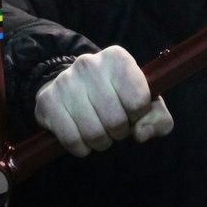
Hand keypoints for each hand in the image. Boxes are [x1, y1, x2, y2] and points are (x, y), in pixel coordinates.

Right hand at [33, 45, 173, 156]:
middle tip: (113, 125)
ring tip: (99, 131)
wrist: (71, 88)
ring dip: (100, 142)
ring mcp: (66, 81)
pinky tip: (82, 138)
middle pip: (116, 120)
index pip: (139, 100)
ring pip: (93, 133)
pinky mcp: (48, 100)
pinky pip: (72, 139)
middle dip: (119, 132)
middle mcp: (89, 63)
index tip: (131, 112)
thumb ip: (158, 118)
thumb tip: (141, 133)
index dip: (138, 115)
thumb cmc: (115, 96)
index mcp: (117, 58)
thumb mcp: (144, 101)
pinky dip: (81, 148)